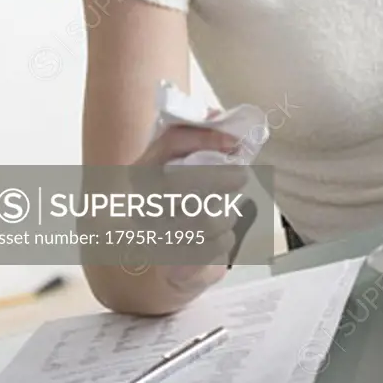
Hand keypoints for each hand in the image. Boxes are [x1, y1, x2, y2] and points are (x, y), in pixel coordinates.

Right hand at [128, 115, 249, 275]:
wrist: (164, 265)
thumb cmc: (179, 206)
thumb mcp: (181, 169)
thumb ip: (196, 140)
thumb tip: (216, 115)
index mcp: (141, 172)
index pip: (170, 142)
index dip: (205, 137)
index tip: (233, 141)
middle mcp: (142, 203)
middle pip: (184, 183)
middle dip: (221, 178)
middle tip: (241, 175)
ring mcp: (155, 238)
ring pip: (206, 220)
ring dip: (225, 215)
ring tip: (226, 213)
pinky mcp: (175, 267)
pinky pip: (214, 248)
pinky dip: (225, 239)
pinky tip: (220, 236)